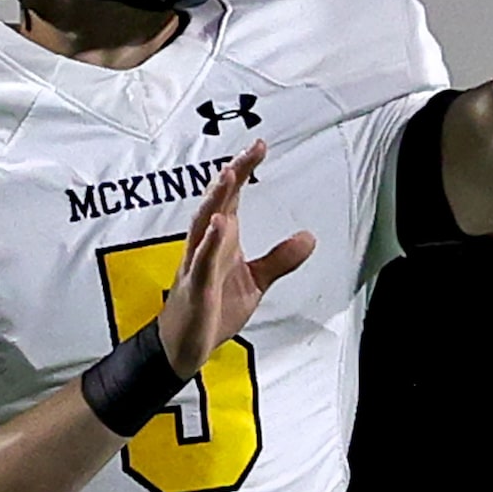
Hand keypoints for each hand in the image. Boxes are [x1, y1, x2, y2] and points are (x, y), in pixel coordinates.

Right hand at [156, 140, 314, 377]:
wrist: (183, 345)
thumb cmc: (213, 308)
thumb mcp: (255, 281)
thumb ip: (280, 258)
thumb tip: (309, 237)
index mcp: (222, 239)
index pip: (233, 198)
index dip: (244, 171)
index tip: (259, 145)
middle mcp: (206, 245)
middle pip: (218, 202)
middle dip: (233, 174)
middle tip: (250, 150)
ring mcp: (198, 265)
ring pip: (204, 225)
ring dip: (216, 200)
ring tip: (229, 174)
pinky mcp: (196, 288)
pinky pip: (201, 261)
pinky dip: (209, 242)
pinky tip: (219, 225)